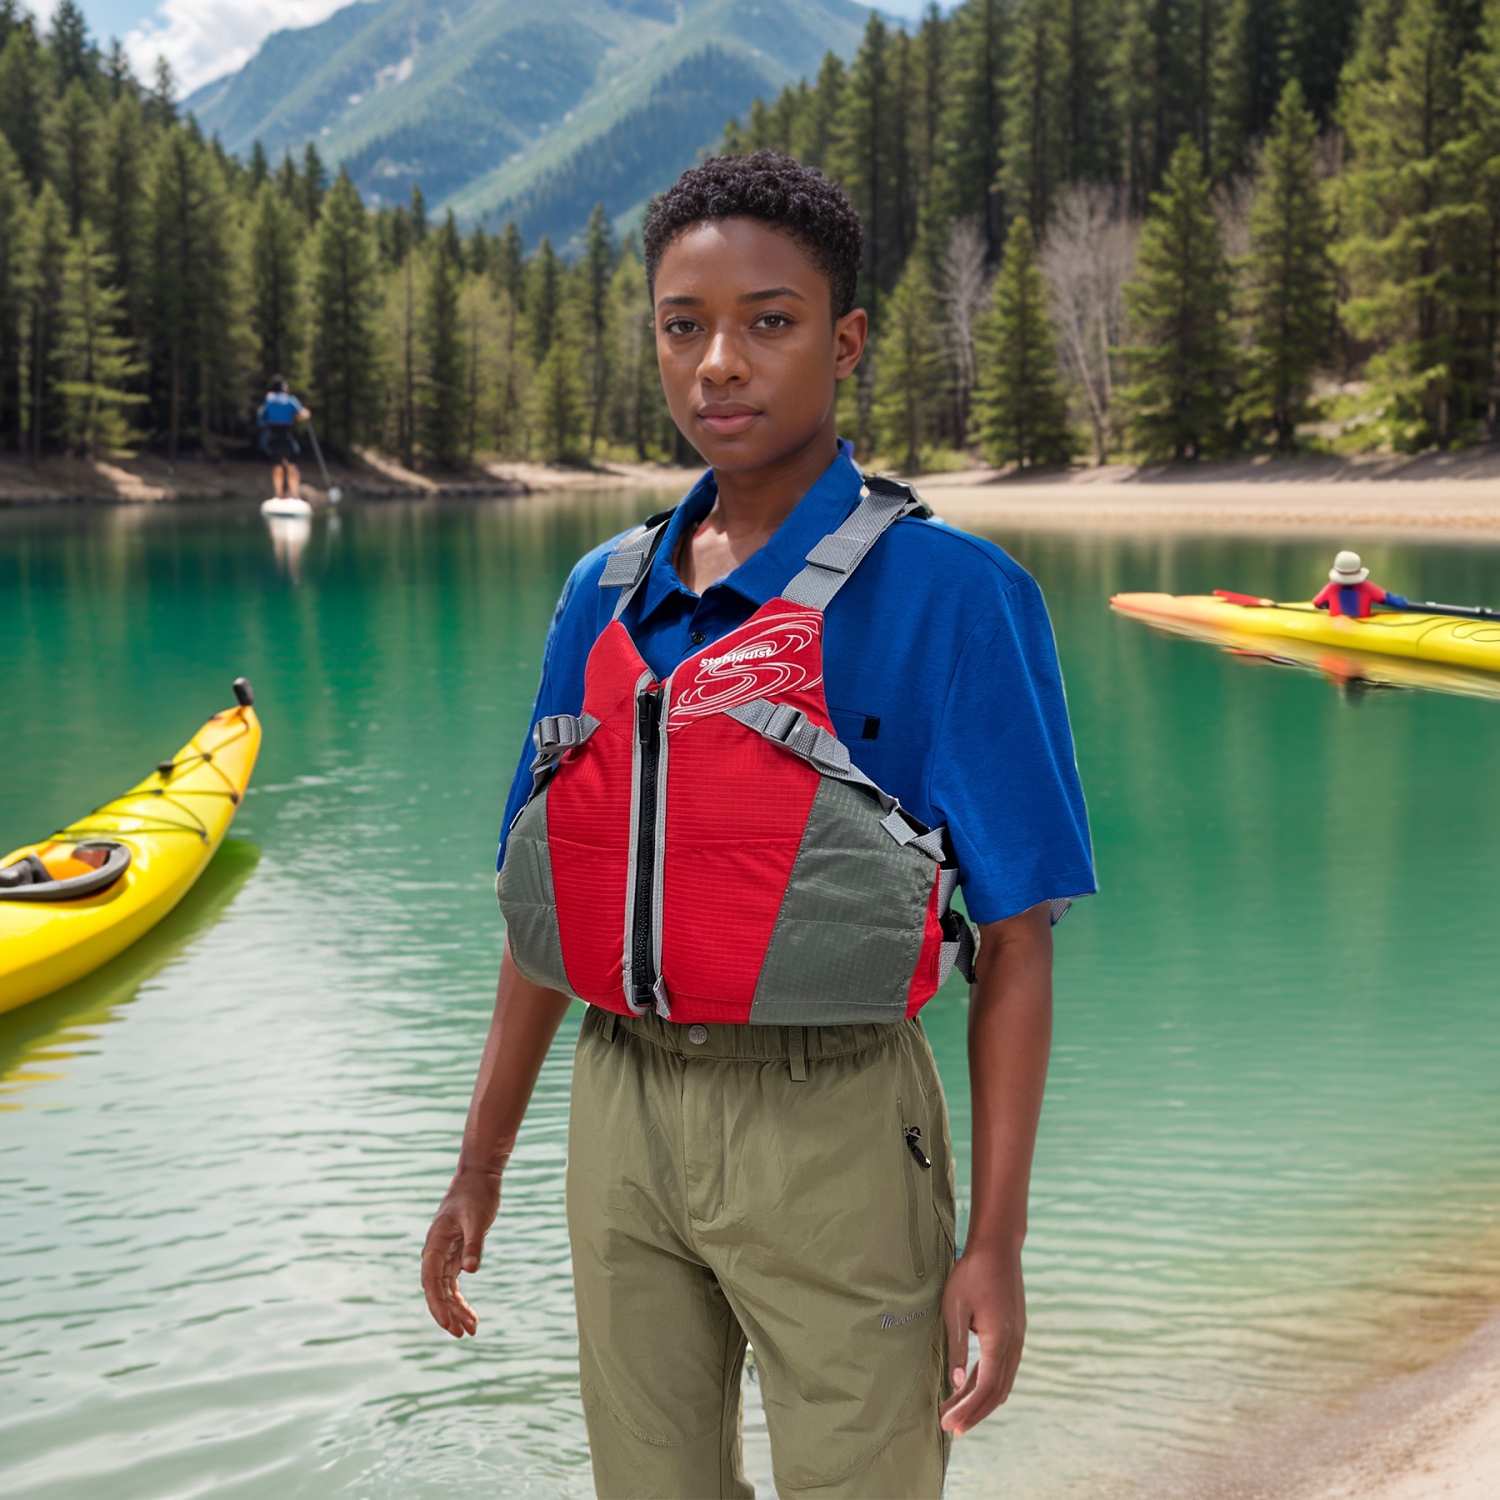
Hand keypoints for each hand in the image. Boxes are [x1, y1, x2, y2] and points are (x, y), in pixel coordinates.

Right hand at [421, 1168, 501, 1337]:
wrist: (478, 1178)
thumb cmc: (476, 1195)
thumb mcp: (477, 1218)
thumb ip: (474, 1244)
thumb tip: (471, 1271)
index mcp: (435, 1243)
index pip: (430, 1281)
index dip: (437, 1304)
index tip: (448, 1323)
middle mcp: (435, 1252)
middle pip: (437, 1290)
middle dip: (447, 1313)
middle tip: (463, 1334)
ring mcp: (445, 1255)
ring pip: (446, 1290)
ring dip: (456, 1310)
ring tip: (471, 1330)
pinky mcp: (456, 1254)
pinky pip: (454, 1283)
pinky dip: (461, 1299)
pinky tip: (471, 1315)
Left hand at [939, 1241, 1026, 1434]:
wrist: (998, 1247)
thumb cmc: (972, 1273)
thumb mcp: (955, 1308)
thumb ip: (957, 1346)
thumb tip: (957, 1383)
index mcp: (999, 1338)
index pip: (986, 1387)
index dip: (968, 1409)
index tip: (949, 1424)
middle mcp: (1014, 1344)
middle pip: (997, 1392)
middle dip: (974, 1413)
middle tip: (950, 1428)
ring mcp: (1017, 1339)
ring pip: (1003, 1382)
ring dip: (981, 1401)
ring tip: (956, 1413)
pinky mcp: (1014, 1334)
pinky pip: (1003, 1368)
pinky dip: (987, 1383)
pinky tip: (968, 1388)